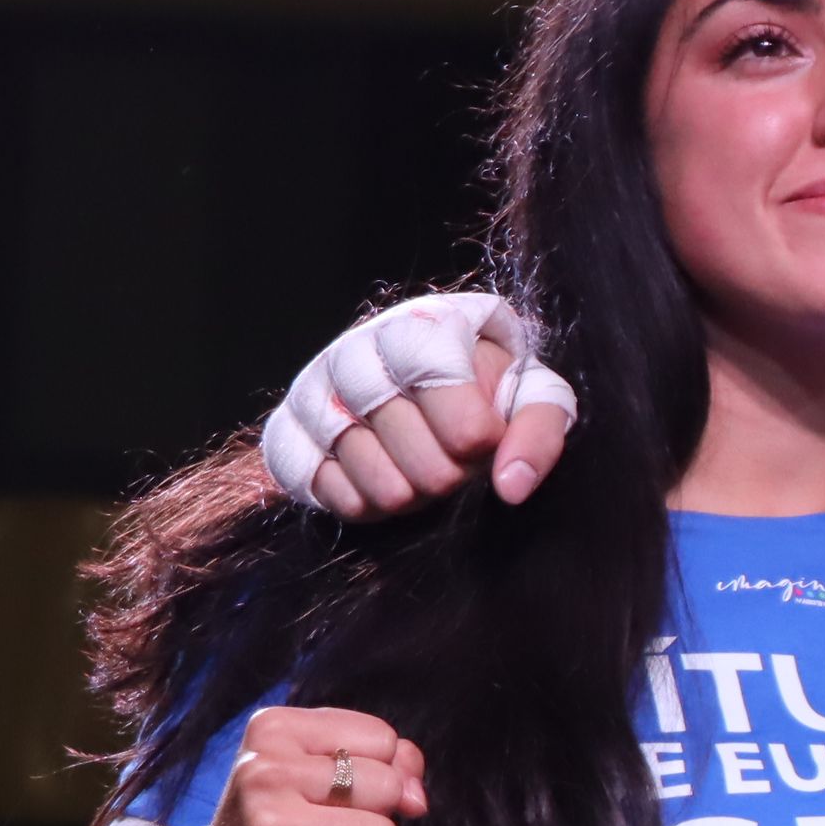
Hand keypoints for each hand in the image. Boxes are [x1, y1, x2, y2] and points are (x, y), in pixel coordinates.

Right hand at [193, 707, 426, 825]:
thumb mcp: (326, 770)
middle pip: (386, 787)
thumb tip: (416, 798)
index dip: (378, 771)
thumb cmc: (288, 819)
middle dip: (373, 816)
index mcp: (273, 730)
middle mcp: (261, 770)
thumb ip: (389, 762)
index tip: (331, 791)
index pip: (382, 739)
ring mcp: (263, 824)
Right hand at [265, 293, 577, 520]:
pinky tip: (384, 481)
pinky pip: (316, 484)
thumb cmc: (486, 386)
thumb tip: (512, 486)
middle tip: (454, 459)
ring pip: (367, 471)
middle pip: (411, 447)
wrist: (427, 379)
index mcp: (422, 326)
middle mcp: (358, 349)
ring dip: (406, 490)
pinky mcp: (286, 425)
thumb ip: (538, 431)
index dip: (473, 435)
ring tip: (422, 469)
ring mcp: (314, 387)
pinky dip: (359, 499)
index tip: (484, 439)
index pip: (448, 397)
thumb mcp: (531, 393)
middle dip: (447, 471)